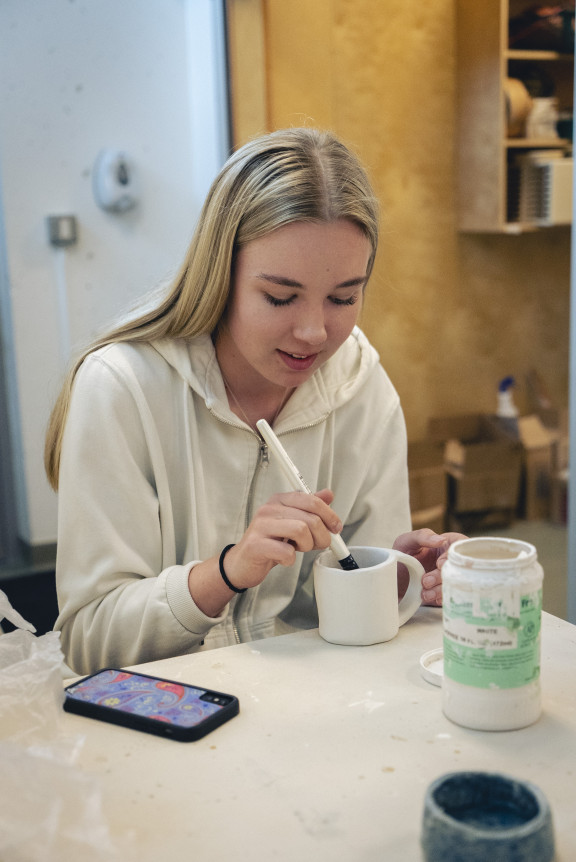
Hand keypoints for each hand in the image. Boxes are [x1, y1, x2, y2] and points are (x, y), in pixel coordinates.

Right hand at [223, 488, 340, 589]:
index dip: (329, 515)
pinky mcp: (256, 545)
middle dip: (321, 535)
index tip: (336, 528)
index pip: (311, 500)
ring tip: (297, 549)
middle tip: (318, 544)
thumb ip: (309, 508)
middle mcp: (269, 509)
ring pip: (301, 531)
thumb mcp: (292, 522)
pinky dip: (291, 559)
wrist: (242, 563)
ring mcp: (260, 526)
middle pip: (310, 518)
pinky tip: (284, 559)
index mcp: (279, 500)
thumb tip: (328, 494)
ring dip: (307, 546)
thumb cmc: (269, 543)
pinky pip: (286, 551)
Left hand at [393, 528, 466, 606]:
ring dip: (440, 590)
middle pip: (460, 568)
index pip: (461, 546)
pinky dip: (440, 598)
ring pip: (456, 584)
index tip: (439, 564)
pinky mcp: (447, 591)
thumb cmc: (401, 556)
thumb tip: (441, 540)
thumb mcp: (407, 541)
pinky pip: (452, 596)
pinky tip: (429, 597)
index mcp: (448, 543)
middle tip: (426, 581)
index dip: (452, 557)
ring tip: (424, 592)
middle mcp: (453, 560)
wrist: (392, 579)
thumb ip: (422, 536)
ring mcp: (451, 577)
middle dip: (442, 576)